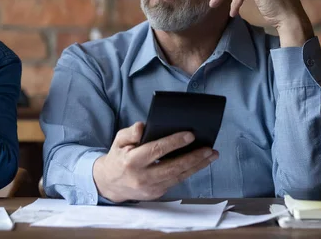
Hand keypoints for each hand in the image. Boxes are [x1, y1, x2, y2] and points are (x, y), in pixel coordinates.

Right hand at [92, 122, 217, 202]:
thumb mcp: (118, 141)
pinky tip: (199, 163)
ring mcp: (150, 188)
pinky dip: (189, 171)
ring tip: (211, 155)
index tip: (190, 135)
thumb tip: (143, 126)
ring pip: (178, 177)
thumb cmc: (118, 157)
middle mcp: (142, 177)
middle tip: (209, 149)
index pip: (156, 150)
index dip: (174, 142)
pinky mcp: (156, 194)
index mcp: (131, 161)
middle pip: (172, 167)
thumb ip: (130, 133)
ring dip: (197, 166)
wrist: (110, 183)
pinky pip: (176, 181)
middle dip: (193, 157)